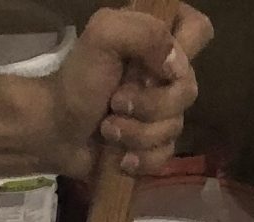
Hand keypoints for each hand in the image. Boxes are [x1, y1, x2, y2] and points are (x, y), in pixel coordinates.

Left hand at [48, 5, 212, 177]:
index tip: (161, 65)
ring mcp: (161, 111)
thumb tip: (176, 67)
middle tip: (116, 102)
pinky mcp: (153, 145)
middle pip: (189, 89)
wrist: (54, 131)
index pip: (198, 29)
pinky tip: (120, 158)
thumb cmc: (77, 80)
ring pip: (176, 127)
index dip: (186, 49)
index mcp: (157, 39)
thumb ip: (145, 33)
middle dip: (151, 104)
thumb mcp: (104, 35)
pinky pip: (166, 155)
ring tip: (108, 130)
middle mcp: (165, 73)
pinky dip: (142, 159)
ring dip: (138, 133)